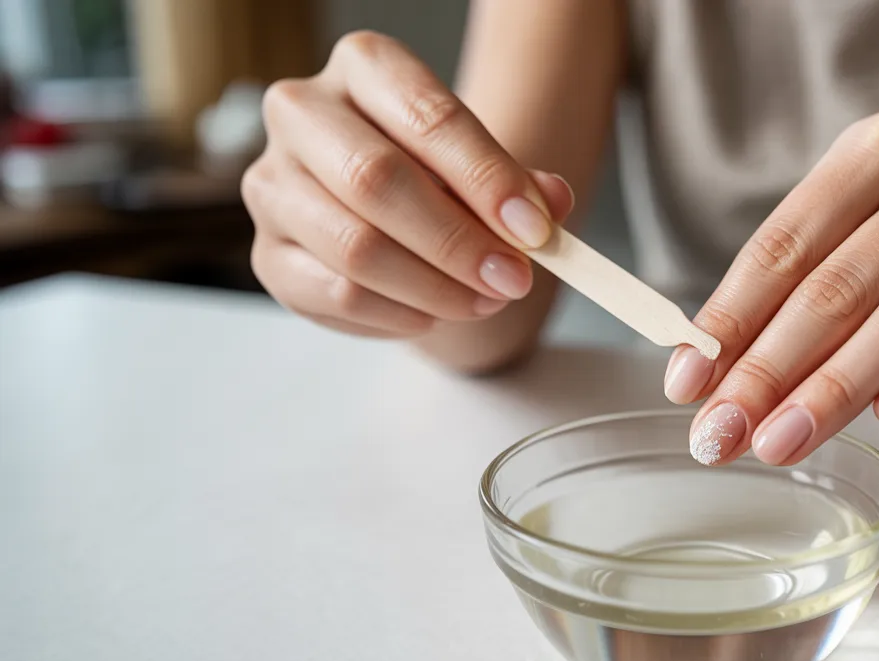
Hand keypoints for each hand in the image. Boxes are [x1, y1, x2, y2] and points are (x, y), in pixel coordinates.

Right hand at [243, 32, 572, 338]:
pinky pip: (335, 296)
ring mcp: (272, 183)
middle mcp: (301, 111)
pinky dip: (397, 315)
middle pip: (376, 180)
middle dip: (456, 242)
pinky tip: (433, 315)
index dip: (486, 178)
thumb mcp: (484, 165)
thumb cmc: (435, 173)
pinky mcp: (267, 253)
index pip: (427, 117)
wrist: (389, 204)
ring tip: (483, 300)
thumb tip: (549, 207)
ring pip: (354, 248)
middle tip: (512, 278)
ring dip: (433, 288)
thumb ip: (519, 183)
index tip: (533, 229)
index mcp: (363, 66)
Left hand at [668, 110, 878, 465]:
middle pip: (842, 285)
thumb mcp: (839, 259)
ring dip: (837, 390)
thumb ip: (776, 305)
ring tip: (781, 442)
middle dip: (772, 369)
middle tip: (724, 433)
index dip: (730, 319)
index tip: (686, 386)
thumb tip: (699, 380)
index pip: (788, 242)